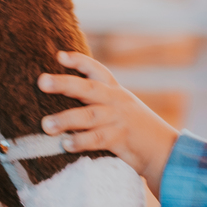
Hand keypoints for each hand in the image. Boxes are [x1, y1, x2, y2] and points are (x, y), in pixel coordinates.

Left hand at [37, 52, 178, 196]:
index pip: (96, 70)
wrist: (164, 150)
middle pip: (88, 88)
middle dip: (63, 83)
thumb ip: (98, 100)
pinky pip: (98, 139)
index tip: (59, 56)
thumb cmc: (135, 129)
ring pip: (89, 116)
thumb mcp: (121, 107)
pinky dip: (81, 141)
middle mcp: (116, 101)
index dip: (79, 61)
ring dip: (66, 120)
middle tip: (41, 82)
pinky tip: (66, 145)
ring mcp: (118, 119)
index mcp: (115, 91)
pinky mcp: (121, 139)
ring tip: (46, 125)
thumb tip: (66, 94)